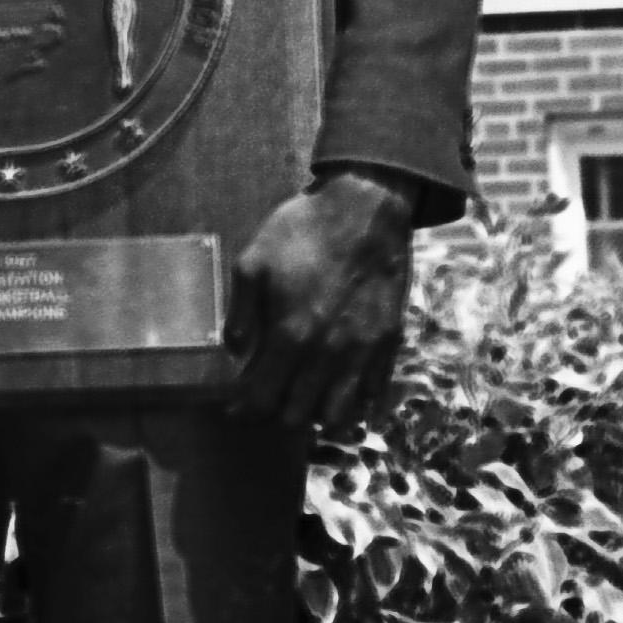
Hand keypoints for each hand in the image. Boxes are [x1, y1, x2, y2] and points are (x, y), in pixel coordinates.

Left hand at [229, 167, 417, 437]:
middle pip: (296, 414)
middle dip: (274, 412)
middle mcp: (327, 352)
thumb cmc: (305, 230)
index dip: (243, 409)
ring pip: (337, 414)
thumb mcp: (254, 261)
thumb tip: (235, 351)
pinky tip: (341, 397)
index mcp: (290, 334)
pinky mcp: (388, 342)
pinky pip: (372, 393)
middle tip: (265, 398)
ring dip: (313, 414)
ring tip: (301, 400)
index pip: (261, 396)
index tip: (233, 407)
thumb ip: (240, 312)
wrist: (367, 208)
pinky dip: (354, 404)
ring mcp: (362, 351)